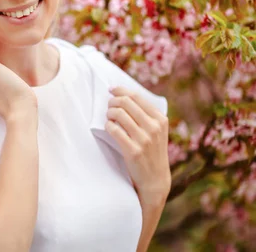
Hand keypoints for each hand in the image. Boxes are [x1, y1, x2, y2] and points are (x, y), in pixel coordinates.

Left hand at [105, 87, 170, 205]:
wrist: (155, 179)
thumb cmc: (152, 151)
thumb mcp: (157, 131)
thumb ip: (145, 114)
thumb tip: (123, 95)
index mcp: (160, 119)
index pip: (136, 96)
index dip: (120, 90)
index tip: (111, 89)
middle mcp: (154, 127)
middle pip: (126, 102)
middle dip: (113, 101)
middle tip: (108, 106)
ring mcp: (144, 139)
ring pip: (119, 114)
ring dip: (109, 113)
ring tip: (108, 118)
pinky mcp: (133, 150)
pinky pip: (114, 130)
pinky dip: (108, 126)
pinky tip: (109, 128)